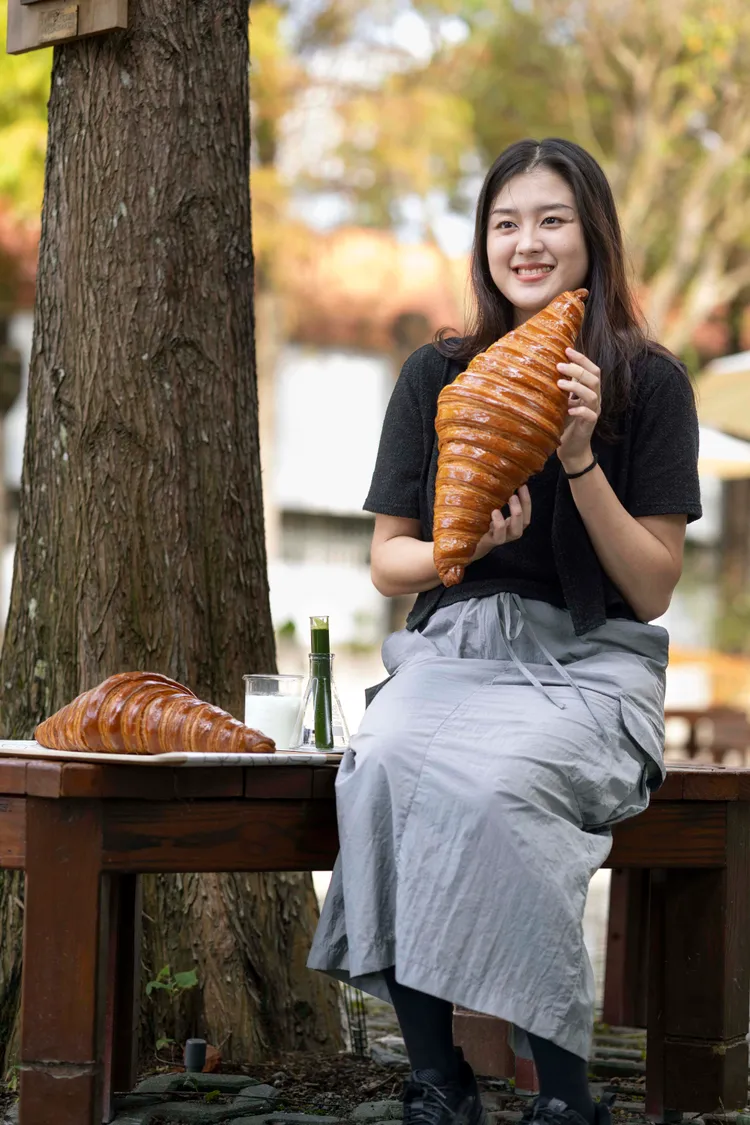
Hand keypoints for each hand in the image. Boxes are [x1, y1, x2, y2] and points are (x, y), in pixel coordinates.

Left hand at [470, 485, 530, 562]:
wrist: (464, 545)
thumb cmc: (476, 523)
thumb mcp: (487, 511)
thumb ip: (494, 500)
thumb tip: (498, 479)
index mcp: (510, 524)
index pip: (525, 513)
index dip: (526, 500)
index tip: (523, 485)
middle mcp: (508, 532)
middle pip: (524, 523)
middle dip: (524, 506)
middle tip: (515, 493)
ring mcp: (500, 538)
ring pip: (515, 532)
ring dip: (516, 515)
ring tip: (510, 499)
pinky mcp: (490, 541)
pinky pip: (498, 536)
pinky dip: (499, 523)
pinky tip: (495, 512)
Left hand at [556, 347, 601, 473]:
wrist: (571, 448)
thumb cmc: (565, 422)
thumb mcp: (562, 400)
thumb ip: (562, 385)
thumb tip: (548, 366)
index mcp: (590, 390)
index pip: (592, 369)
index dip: (582, 359)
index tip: (567, 349)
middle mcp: (595, 398)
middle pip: (594, 378)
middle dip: (578, 369)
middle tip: (559, 366)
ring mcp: (594, 411)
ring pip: (592, 394)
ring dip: (576, 387)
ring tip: (559, 384)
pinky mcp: (590, 425)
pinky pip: (589, 415)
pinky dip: (579, 410)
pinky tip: (568, 409)